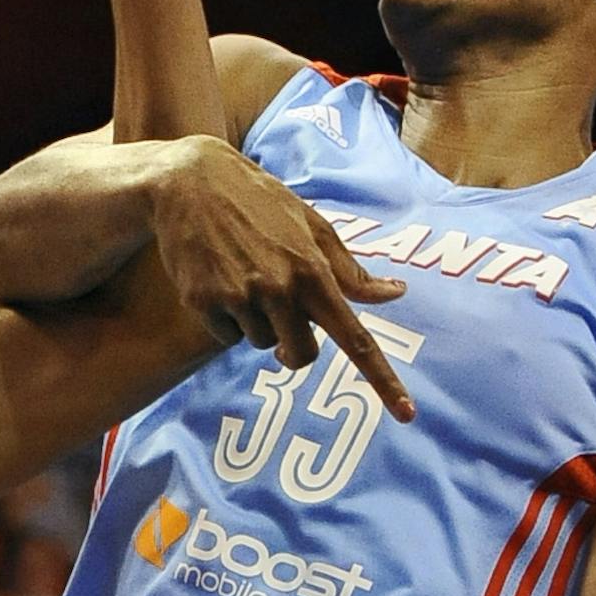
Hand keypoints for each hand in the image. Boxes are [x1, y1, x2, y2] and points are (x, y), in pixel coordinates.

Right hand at [152, 135, 413, 418]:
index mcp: (313, 271)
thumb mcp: (311, 225)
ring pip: (261, 344)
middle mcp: (278, 288)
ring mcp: (238, 296)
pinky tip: (218, 278)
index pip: (355, 338)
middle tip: (282, 313)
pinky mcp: (202, 301)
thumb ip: (349, 269)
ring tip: (245, 275)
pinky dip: (226, 316)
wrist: (189, 182)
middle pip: (301, 355)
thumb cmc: (259, 201)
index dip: (383, 379)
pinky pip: (225, 335)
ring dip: (258, 323)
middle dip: (295, 346)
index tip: (406, 413)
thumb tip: (395, 294)